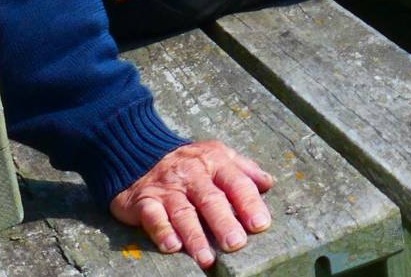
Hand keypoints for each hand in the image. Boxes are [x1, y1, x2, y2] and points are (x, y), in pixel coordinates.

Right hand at [108, 139, 273, 268]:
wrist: (142, 152)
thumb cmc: (190, 161)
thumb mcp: (219, 155)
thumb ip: (244, 169)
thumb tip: (269, 184)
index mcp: (215, 161)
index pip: (236, 183)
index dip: (249, 203)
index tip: (260, 224)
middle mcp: (192, 174)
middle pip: (211, 200)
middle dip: (224, 222)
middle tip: (236, 244)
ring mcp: (168, 188)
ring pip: (183, 213)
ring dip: (195, 236)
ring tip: (207, 257)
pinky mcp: (144, 201)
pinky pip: (153, 217)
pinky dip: (162, 231)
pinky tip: (172, 246)